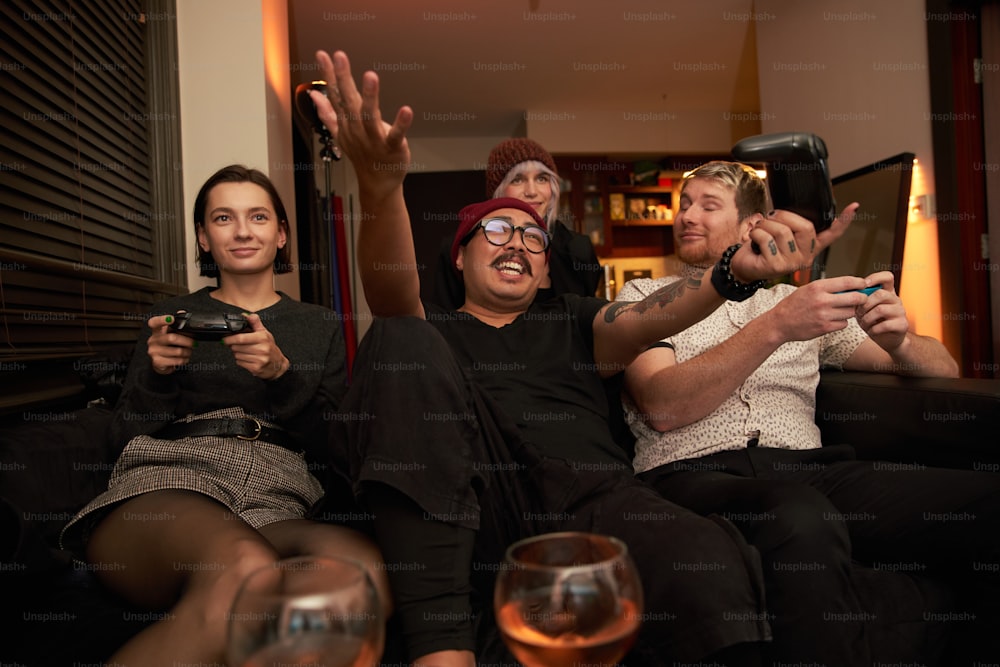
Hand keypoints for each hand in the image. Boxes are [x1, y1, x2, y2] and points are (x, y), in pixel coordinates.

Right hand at [146, 314, 194, 374]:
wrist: (161, 363)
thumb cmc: (168, 346)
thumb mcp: (171, 334)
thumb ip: (177, 324)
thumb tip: (182, 312)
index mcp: (157, 331)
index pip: (154, 322)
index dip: (162, 320)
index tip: (171, 319)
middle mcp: (153, 340)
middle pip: (171, 338)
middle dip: (187, 341)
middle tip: (193, 343)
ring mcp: (154, 351)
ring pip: (176, 351)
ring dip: (187, 352)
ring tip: (189, 352)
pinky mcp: (157, 361)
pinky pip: (175, 360)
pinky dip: (183, 360)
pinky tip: (184, 358)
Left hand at [224, 313, 289, 379]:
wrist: (278, 365)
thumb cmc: (270, 348)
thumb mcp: (265, 333)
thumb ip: (255, 323)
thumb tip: (245, 315)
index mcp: (262, 338)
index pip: (241, 338)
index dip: (230, 338)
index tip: (225, 339)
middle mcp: (262, 349)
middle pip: (237, 347)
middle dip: (234, 346)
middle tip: (237, 345)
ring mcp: (259, 359)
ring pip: (237, 355)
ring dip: (237, 353)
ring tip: (245, 352)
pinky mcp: (256, 368)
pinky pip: (240, 363)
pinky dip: (241, 361)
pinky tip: (248, 358)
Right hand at [312, 49, 413, 203]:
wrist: (377, 184)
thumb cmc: (362, 155)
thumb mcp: (340, 132)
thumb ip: (327, 112)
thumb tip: (313, 95)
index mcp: (346, 122)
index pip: (335, 95)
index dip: (329, 74)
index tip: (323, 55)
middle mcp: (356, 128)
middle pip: (348, 101)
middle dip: (343, 78)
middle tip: (340, 56)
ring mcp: (373, 138)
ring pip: (369, 116)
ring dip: (370, 96)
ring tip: (371, 76)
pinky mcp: (392, 147)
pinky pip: (396, 135)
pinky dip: (401, 124)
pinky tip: (407, 110)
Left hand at [730, 203, 858, 282]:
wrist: (743, 266)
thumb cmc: (760, 248)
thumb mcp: (779, 234)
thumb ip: (790, 225)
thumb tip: (789, 209)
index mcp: (810, 247)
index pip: (831, 234)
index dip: (843, 221)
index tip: (854, 207)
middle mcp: (805, 257)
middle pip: (804, 226)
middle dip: (783, 216)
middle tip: (770, 217)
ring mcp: (792, 264)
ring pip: (782, 231)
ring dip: (765, 224)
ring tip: (759, 228)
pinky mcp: (776, 267)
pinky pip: (766, 239)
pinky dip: (756, 233)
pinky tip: (753, 238)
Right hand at [765, 276, 869, 343]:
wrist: (780, 323)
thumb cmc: (794, 304)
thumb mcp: (808, 289)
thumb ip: (827, 287)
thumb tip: (851, 286)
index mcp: (818, 287)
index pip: (847, 282)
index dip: (860, 283)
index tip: (864, 284)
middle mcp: (822, 300)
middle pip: (855, 298)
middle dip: (862, 298)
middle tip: (862, 299)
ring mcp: (824, 315)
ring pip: (850, 312)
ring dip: (849, 311)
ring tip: (839, 310)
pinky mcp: (825, 327)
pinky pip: (844, 324)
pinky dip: (841, 322)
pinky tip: (832, 320)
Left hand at [854, 271, 907, 351]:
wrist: (885, 339)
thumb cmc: (872, 321)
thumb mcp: (864, 308)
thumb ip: (860, 299)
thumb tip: (846, 293)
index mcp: (887, 292)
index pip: (887, 277)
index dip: (875, 278)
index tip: (864, 285)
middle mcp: (896, 300)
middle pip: (881, 294)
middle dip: (865, 304)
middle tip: (858, 313)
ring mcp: (901, 312)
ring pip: (881, 309)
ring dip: (867, 318)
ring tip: (864, 323)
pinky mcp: (902, 325)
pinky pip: (885, 325)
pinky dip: (873, 329)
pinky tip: (871, 330)